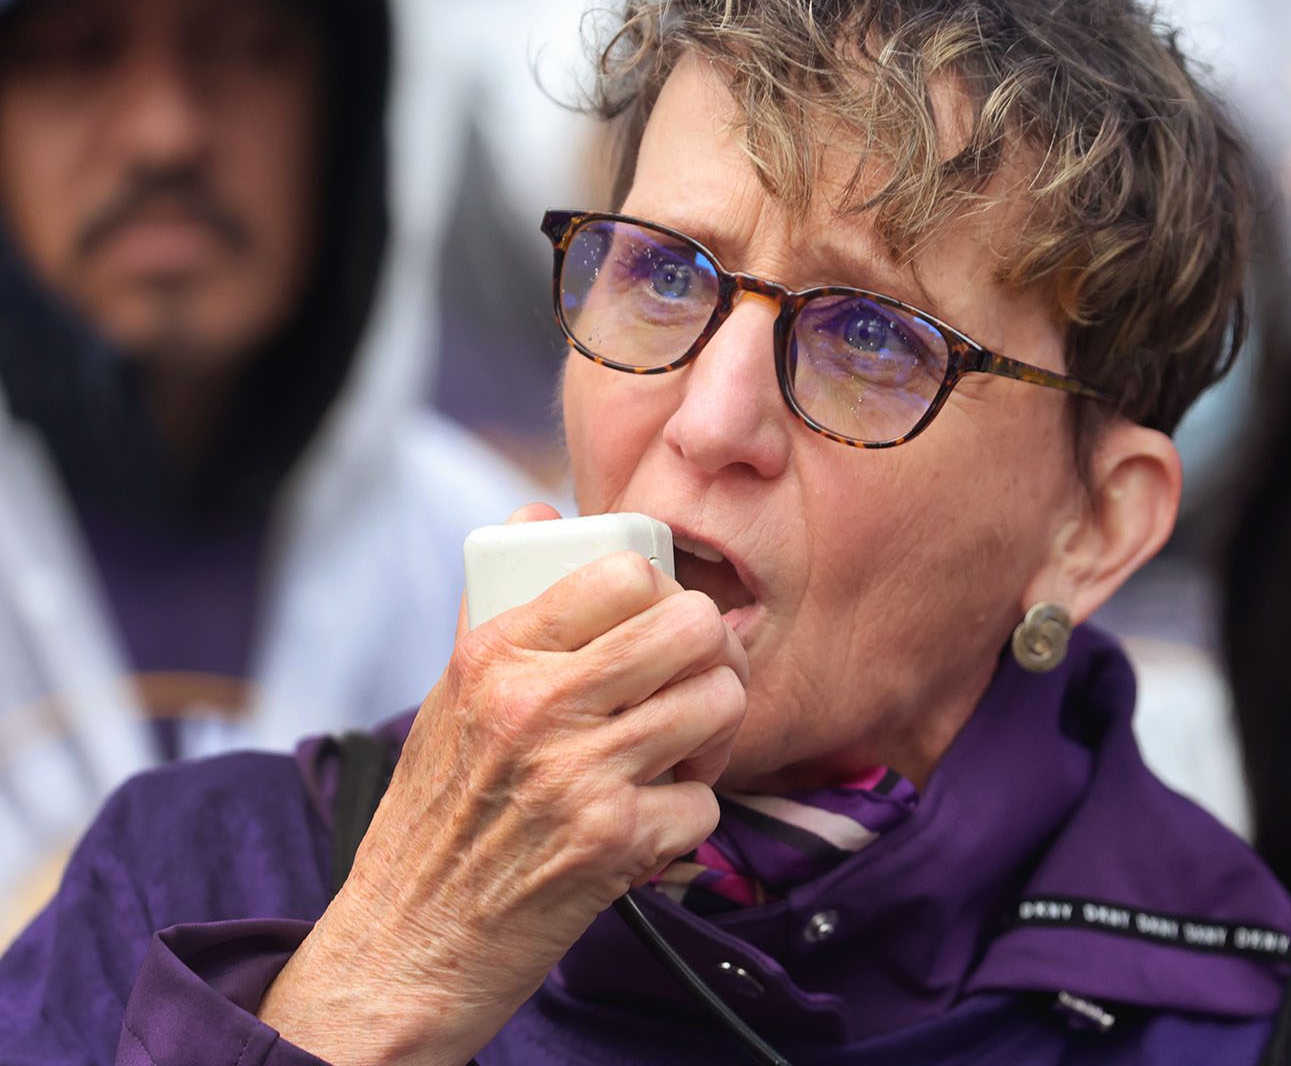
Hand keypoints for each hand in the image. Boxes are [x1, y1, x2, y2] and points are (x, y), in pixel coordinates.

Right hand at [257, 505, 748, 1064]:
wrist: (407, 942)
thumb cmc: (436, 813)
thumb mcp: (449, 695)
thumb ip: (498, 606)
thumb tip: (537, 512)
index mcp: (497, 654)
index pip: (624, 572)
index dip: (663, 592)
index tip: (658, 622)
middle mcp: (538, 704)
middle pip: (694, 627)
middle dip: (711, 655)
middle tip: (693, 681)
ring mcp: (580, 773)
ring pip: (719, 704)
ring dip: (712, 735)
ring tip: (677, 751)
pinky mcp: (614, 843)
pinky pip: (707, 800)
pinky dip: (687, 818)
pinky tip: (649, 822)